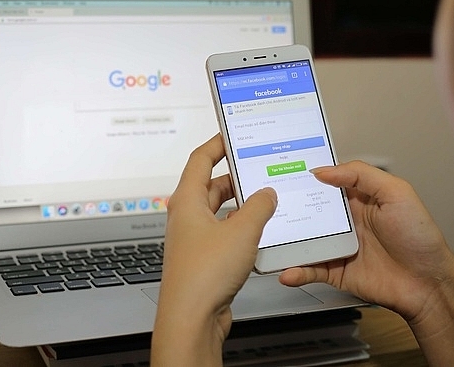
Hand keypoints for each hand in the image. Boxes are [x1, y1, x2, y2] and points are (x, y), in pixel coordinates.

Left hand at [151, 135, 276, 365]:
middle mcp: (187, 217)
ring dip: (241, 206)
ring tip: (265, 201)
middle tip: (258, 170)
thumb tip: (266, 193)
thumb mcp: (242, 231)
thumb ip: (258, 207)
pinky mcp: (203, 258)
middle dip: (235, 178)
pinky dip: (240, 228)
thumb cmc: (204, 275)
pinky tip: (259, 233)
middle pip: (211, 186)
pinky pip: (224, 233)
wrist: (191, 318)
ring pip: (220, 211)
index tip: (230, 134)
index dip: (216, 144)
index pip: (200, 160)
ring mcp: (194, 239)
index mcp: (188, 201)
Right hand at [279, 161, 453, 320]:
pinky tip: (287, 271)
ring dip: (286, 241)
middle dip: (287, 207)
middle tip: (264, 203)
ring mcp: (339, 247)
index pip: (325, 183)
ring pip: (304, 241)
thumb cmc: (419, 236)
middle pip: (308, 211)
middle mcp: (345, 222)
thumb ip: (361, 174)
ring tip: (267, 239)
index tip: (282, 170)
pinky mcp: (337, 273)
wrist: (429, 283)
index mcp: (358, 199)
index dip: (305, 176)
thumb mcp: (396, 193)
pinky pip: (311, 270)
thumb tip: (324, 170)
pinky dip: (297, 271)